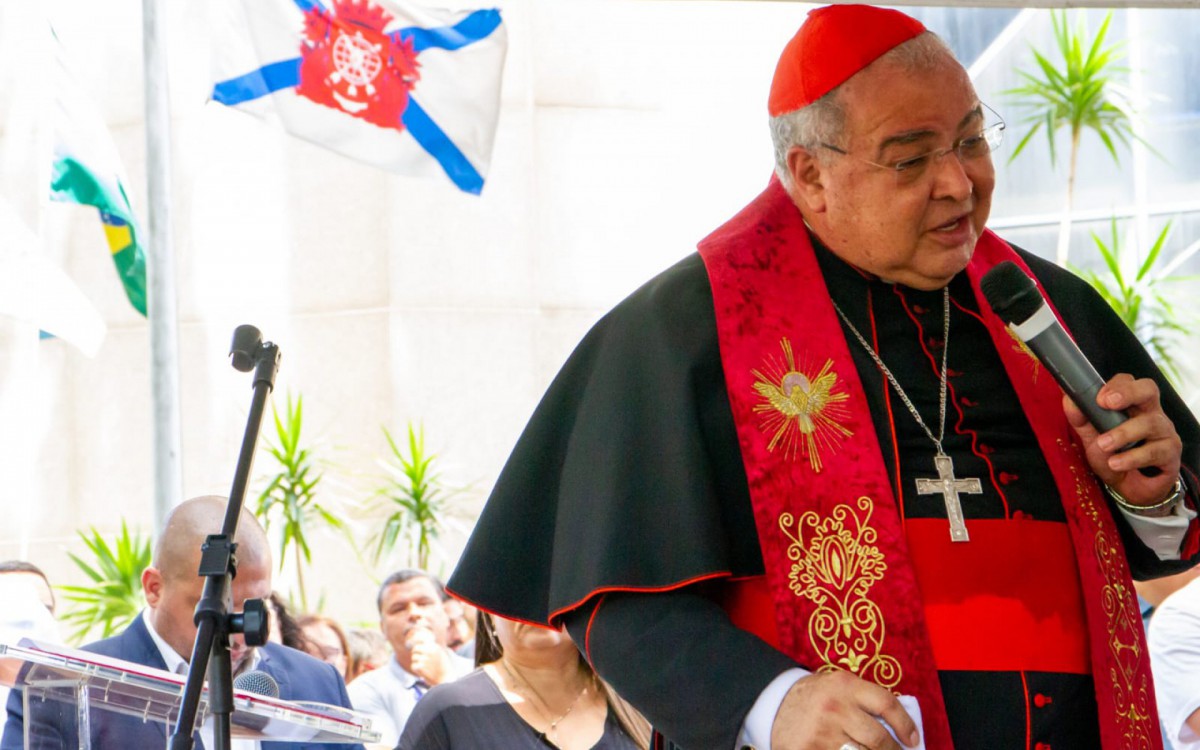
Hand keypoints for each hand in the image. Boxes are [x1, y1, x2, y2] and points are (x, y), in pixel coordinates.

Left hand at [406, 628, 450, 684]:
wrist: (446, 678)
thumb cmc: (443, 667)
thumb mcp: (440, 654)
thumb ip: (431, 648)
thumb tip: (420, 645)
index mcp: (434, 646)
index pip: (421, 639)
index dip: (416, 640)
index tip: (413, 641)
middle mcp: (429, 651)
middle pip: (415, 648)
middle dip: (415, 653)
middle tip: (418, 657)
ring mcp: (424, 658)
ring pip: (414, 657)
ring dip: (416, 662)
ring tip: (423, 666)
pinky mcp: (421, 666)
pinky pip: (413, 665)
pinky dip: (416, 669)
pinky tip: (422, 671)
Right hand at [769, 670, 919, 749]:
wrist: (773, 703)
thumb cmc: (815, 696)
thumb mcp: (838, 686)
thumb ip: (864, 699)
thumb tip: (898, 727)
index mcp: (845, 685)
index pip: (886, 703)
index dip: (905, 724)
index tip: (913, 740)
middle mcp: (835, 706)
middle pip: (878, 738)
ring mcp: (822, 731)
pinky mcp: (809, 749)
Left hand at [1062, 374, 1181, 505]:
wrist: (1127, 488)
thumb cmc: (1112, 455)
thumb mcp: (1091, 436)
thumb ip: (1080, 418)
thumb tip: (1069, 399)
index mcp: (1132, 405)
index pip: (1130, 382)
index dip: (1116, 385)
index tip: (1099, 397)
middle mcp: (1151, 413)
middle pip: (1148, 390)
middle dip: (1128, 393)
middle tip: (1107, 403)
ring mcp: (1164, 432)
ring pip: (1150, 423)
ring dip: (1122, 433)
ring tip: (1104, 445)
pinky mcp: (1170, 454)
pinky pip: (1155, 451)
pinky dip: (1132, 457)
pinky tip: (1116, 463)